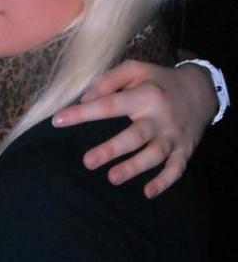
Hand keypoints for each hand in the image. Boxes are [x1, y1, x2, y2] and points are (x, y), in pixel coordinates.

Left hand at [52, 60, 215, 197]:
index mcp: (145, 95)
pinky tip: (148, 192)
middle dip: (111, 150)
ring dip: (134, 168)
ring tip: (113, 178)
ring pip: (154, 155)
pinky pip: (176, 169)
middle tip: (87, 162)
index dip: (83, 113)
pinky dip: (164, 182)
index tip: (58, 121)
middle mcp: (159, 118)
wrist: (203, 90)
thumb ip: (108, 80)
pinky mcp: (184, 150)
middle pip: (135, 136)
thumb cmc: (159, 81)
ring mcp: (173, 136)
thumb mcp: (136, 70)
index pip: (109, 104)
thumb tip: (84, 98)